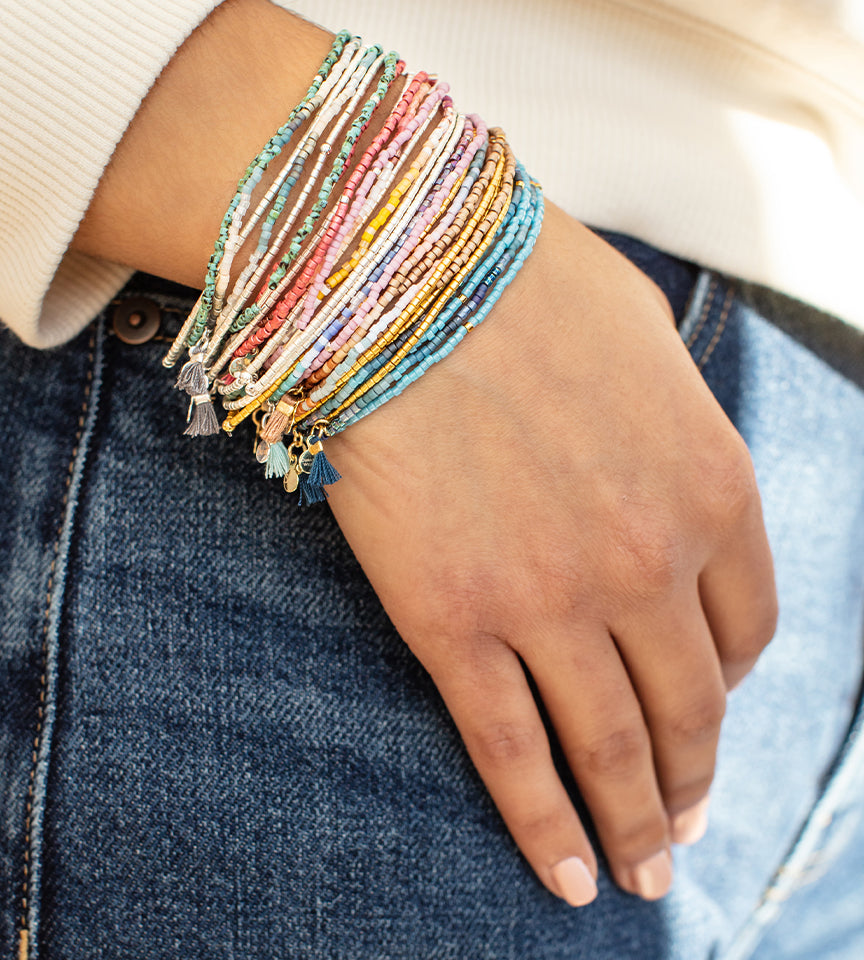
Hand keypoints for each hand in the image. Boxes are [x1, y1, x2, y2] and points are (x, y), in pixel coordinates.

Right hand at [324, 201, 777, 905]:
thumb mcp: (644, 341)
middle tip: (683, 828)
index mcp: (711, 488)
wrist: (398, 270)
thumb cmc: (516, 280)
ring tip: (636, 874)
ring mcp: (551, 601)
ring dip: (632, 824)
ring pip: (609, 748)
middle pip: (688, 707)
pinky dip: (542, 825)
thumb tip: (665, 471)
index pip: (747, 628)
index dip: (729, 684)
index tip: (706, 707)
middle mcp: (648, 562)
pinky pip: (509, 751)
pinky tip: (563, 874)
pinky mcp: (453, 622)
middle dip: (691, 780)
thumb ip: (676, 426)